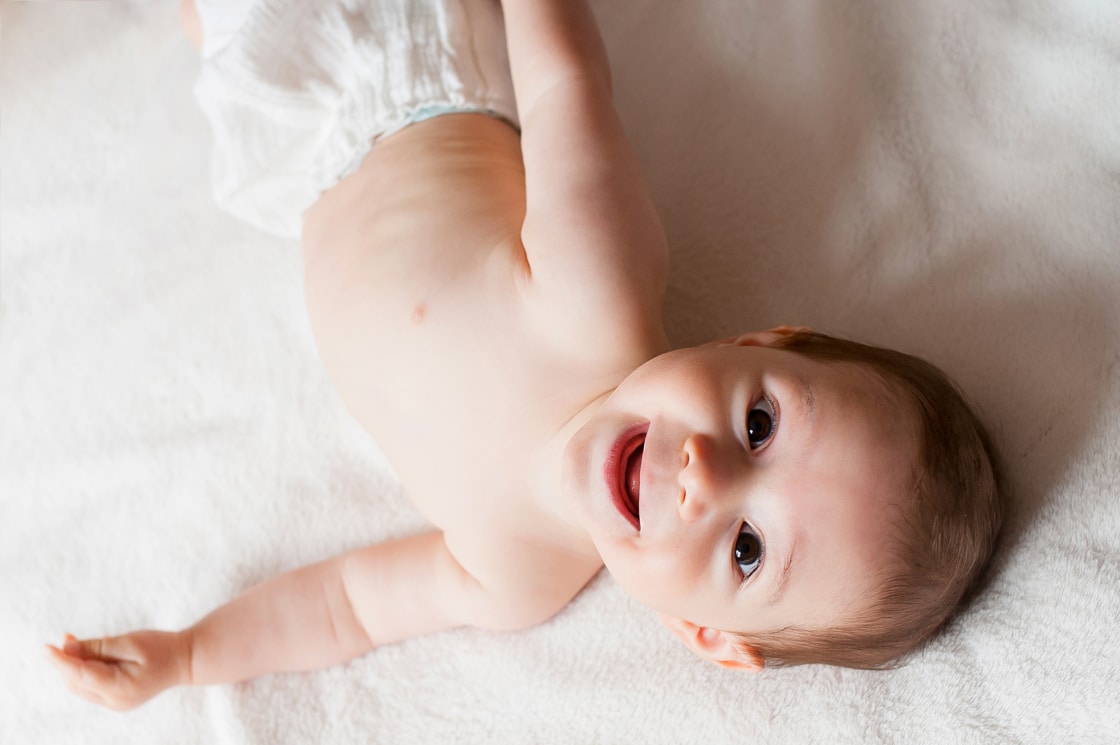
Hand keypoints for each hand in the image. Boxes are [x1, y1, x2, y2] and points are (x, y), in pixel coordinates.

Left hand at [46, 630, 191, 709]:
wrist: (188, 660)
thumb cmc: (163, 647)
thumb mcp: (131, 642)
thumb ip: (99, 647)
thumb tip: (67, 649)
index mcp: (120, 688)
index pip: (80, 676)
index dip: (60, 661)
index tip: (46, 647)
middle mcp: (115, 701)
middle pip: (76, 684)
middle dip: (65, 662)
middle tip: (65, 636)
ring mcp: (116, 702)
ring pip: (81, 686)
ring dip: (74, 666)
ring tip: (73, 641)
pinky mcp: (117, 698)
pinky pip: (92, 685)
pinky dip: (85, 670)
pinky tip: (89, 653)